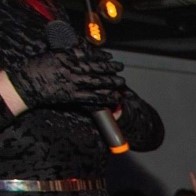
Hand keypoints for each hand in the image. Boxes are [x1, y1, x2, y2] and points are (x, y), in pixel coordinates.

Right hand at [7, 45, 123, 111]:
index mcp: (66, 57)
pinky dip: (104, 98)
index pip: (88, 56)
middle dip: (110, 69)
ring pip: (97, 83)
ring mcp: (72, 83)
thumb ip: (68, 52)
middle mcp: (71, 69)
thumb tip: (82, 49)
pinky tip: (114, 98)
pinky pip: (92, 98)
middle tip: (120, 69)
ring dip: (111, 83)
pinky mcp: (72, 96)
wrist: (26, 84)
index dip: (101, 57)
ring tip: (121, 84)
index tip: (110, 57)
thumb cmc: (36, 68)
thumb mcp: (52, 54)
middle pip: (95, 69)